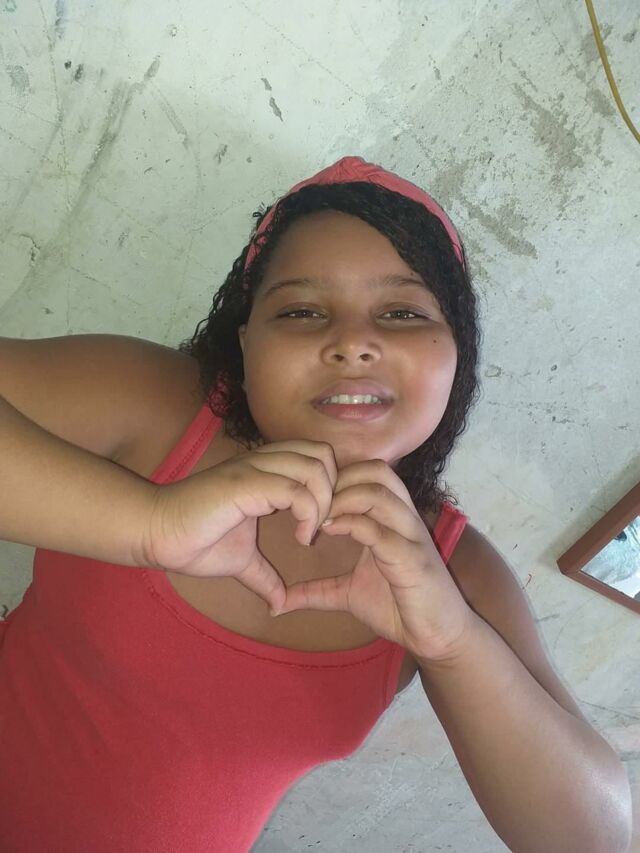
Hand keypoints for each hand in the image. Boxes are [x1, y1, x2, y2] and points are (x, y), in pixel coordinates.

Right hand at [140, 440, 337, 613]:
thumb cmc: (194, 541)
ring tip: (312, 532)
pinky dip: (309, 514)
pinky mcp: (245, 485)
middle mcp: (264, 462)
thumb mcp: (241, 560)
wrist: (156, 534)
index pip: (317, 457)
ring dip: (324, 502)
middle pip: (323, 454)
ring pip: (314, 466)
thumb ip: (264, 576)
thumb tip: (278, 604)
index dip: (328, 488)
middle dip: (334, 491)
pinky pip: (294, 490)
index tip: (320, 526)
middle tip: (322, 526)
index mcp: (266, 471)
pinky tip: (301, 539)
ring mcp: (254, 469)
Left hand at [274, 459, 474, 663]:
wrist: (439, 637)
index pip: (368, 473)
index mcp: (391, 519)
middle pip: (376, 470)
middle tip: (312, 503)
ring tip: (319, 518)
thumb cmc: (399, 609)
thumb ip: (317, 592)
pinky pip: (380, 529)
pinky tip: (329, 532)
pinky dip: (351, 524)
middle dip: (339, 479)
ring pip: (378, 492)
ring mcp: (410, 536)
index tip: (308, 499)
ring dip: (342, 498)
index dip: (336, 477)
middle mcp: (404, 519)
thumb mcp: (348, 596)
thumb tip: (278, 604)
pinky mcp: (412, 559)